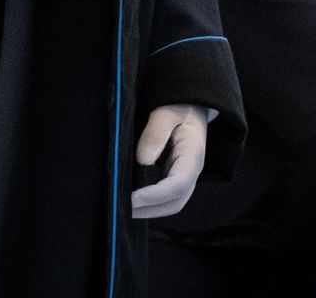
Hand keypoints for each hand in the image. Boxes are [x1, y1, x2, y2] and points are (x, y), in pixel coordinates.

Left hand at [130, 104, 210, 218]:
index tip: (132, 198)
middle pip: (176, 201)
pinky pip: (166, 197)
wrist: (191, 104)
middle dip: (150, 209)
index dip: (155, 195)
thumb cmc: (179, 106)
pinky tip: (131, 200)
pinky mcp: (175, 176)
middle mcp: (192, 170)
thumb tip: (142, 160)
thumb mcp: (167, 111)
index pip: (179, 184)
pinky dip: (150, 203)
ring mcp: (185, 175)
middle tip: (121, 208)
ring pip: (171, 203)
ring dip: (149, 210)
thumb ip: (156, 132)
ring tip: (123, 208)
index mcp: (193, 154)